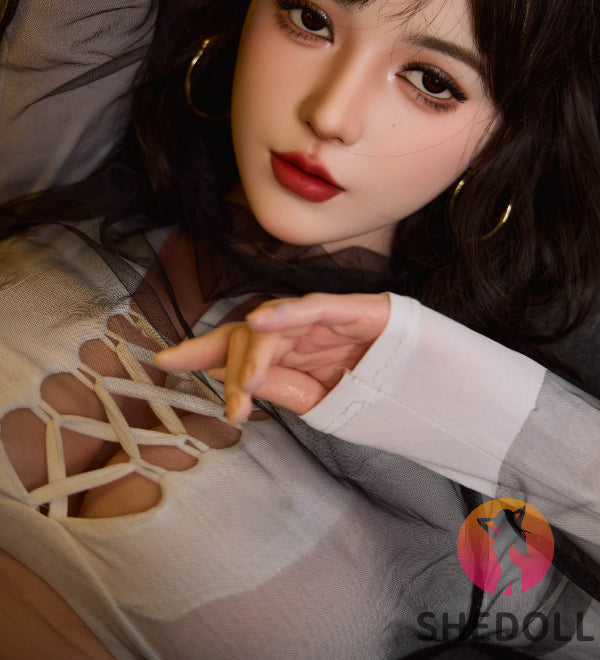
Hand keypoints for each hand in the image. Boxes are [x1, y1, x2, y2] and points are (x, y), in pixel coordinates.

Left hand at [153, 292, 389, 422]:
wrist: (444, 400)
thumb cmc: (383, 399)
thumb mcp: (321, 403)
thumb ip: (282, 387)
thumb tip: (235, 378)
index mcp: (295, 353)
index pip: (240, 345)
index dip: (201, 350)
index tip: (164, 361)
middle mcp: (306, 332)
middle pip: (250, 334)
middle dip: (231, 366)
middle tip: (233, 408)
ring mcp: (330, 320)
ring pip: (277, 324)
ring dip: (255, 355)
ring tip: (247, 389)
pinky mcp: (360, 310)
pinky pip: (318, 306)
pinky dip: (289, 313)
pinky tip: (261, 320)